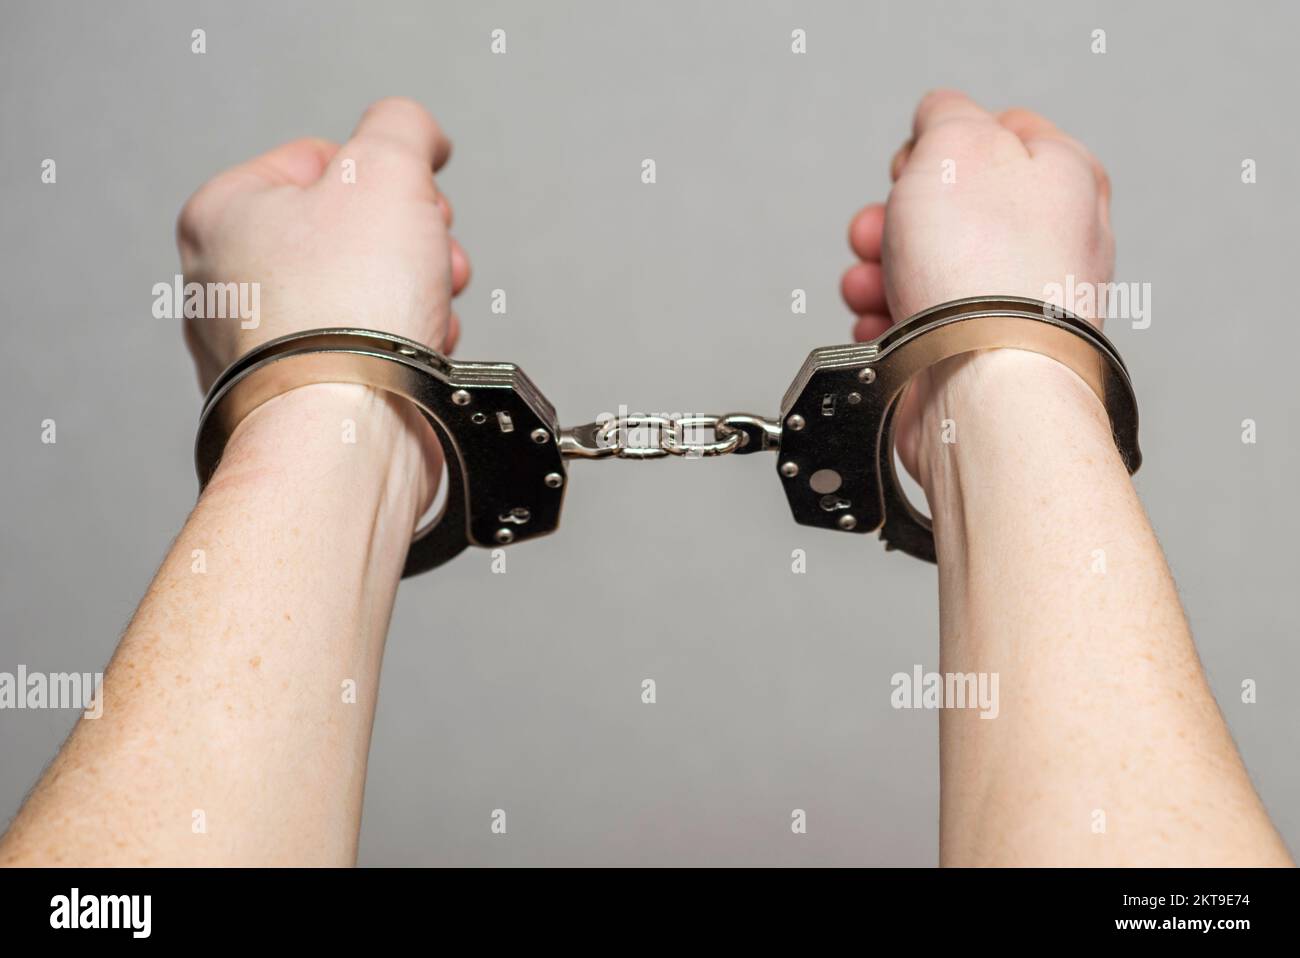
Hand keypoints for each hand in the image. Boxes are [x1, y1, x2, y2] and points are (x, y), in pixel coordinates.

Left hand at [177, 96, 469, 388]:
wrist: (348, 434)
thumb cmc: (347, 316)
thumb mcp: (387, 169)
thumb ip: (401, 128)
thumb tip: (414, 133)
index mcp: (224, 214)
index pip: (324, 159)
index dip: (387, 178)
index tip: (413, 204)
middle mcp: (228, 281)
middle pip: (349, 230)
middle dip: (409, 242)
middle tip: (428, 258)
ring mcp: (262, 347)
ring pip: (365, 294)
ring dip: (415, 296)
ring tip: (426, 314)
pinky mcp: (304, 395)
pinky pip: (368, 351)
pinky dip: (403, 351)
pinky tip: (416, 359)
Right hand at [840, 89, 1113, 486]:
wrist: (984, 387)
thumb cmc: (987, 277)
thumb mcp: (957, 144)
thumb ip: (946, 114)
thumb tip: (939, 119)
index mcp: (1063, 176)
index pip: (995, 132)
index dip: (939, 145)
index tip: (914, 164)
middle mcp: (1049, 240)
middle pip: (949, 205)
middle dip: (895, 217)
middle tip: (882, 230)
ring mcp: (1014, 302)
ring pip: (924, 266)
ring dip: (879, 271)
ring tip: (872, 286)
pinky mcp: (978, 350)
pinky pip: (918, 322)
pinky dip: (887, 322)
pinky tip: (882, 326)